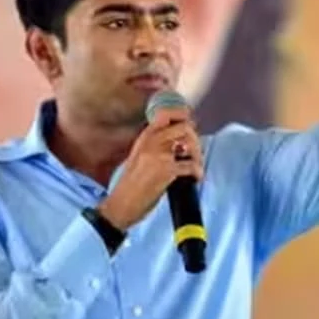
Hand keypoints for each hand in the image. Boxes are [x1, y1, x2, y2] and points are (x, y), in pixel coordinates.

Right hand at [98, 107, 202, 230]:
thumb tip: (178, 141)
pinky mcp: (167, 170)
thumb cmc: (130, 185)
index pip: (166, 114)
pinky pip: (191, 165)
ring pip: (190, 143)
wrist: (121, 205)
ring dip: (198, 156)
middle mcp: (151, 141)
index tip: (190, 126)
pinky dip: (197, 172)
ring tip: (196, 167)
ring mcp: (159, 155)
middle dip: (195, 139)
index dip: (183, 117)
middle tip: (195, 153)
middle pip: (184, 127)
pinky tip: (195, 178)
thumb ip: (154, 145)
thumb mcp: (138, 157)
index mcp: (144, 137)